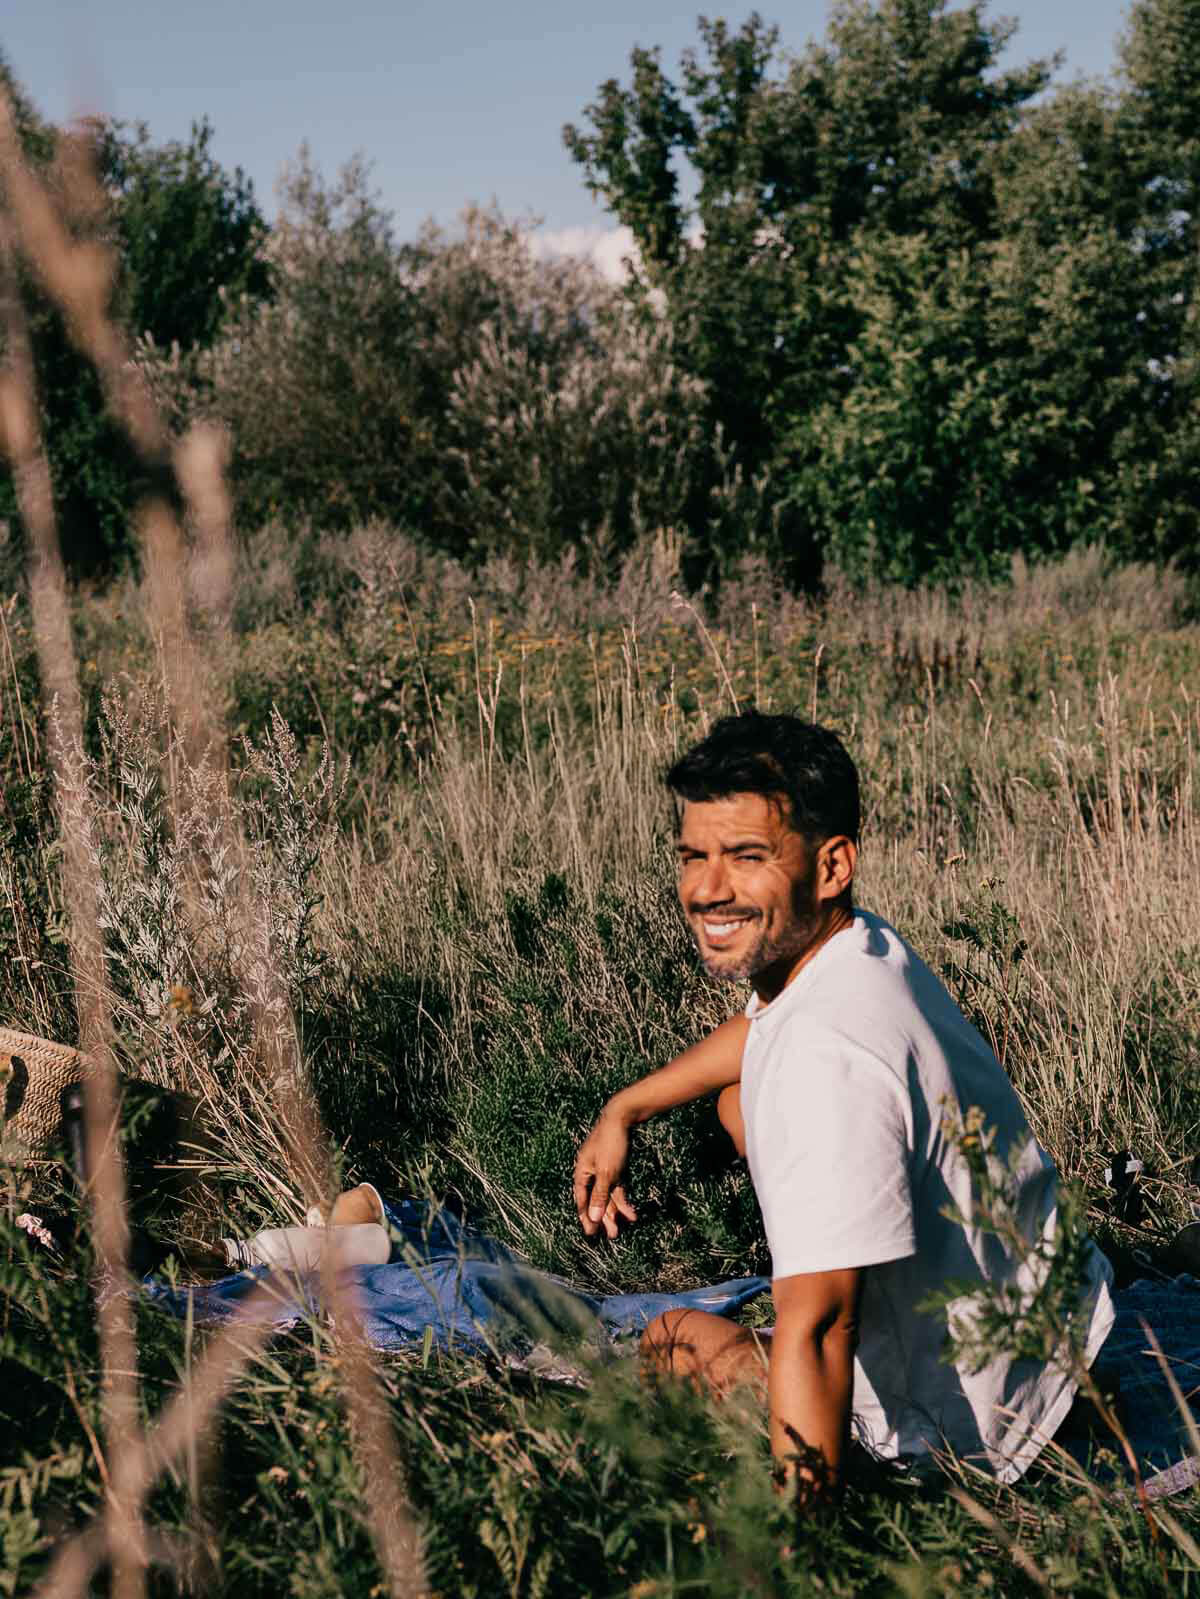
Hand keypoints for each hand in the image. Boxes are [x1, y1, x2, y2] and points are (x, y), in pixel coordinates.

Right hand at [573, 1107, 638, 1237]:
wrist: (622, 1117)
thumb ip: (600, 1196)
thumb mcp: (607, 1172)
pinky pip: (617, 1188)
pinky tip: (631, 1213)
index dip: (586, 1217)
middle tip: (611, 1236)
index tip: (591, 1233)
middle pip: (596, 1200)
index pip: (582, 1200)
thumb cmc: (611, 1143)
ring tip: (621, 1229)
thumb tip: (594, 1218)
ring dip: (615, 1212)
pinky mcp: (615, 1168)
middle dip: (604, 1218)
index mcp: (582, 1172)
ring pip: (608, 1196)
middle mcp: (590, 1173)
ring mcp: (603, 1170)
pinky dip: (623, 1200)